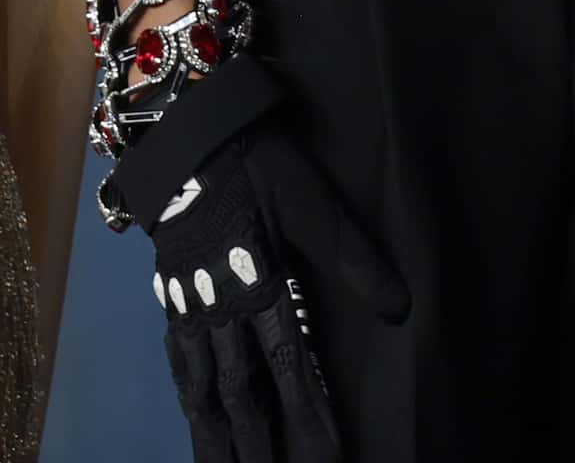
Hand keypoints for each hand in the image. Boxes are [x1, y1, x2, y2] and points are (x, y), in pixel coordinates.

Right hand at [118, 79, 404, 462]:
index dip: (310, 416)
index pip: (290, 368)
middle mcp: (223, 312)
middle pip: (242, 396)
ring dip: (216, 438)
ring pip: (205, 391)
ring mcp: (193, 311)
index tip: (327, 457)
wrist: (188, 142)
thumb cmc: (259, 169)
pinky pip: (181, 366)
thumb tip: (400, 308)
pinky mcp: (174, 302)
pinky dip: (190, 401)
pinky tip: (196, 419)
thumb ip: (354, 258)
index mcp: (260, 288)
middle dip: (258, 446)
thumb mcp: (315, 204)